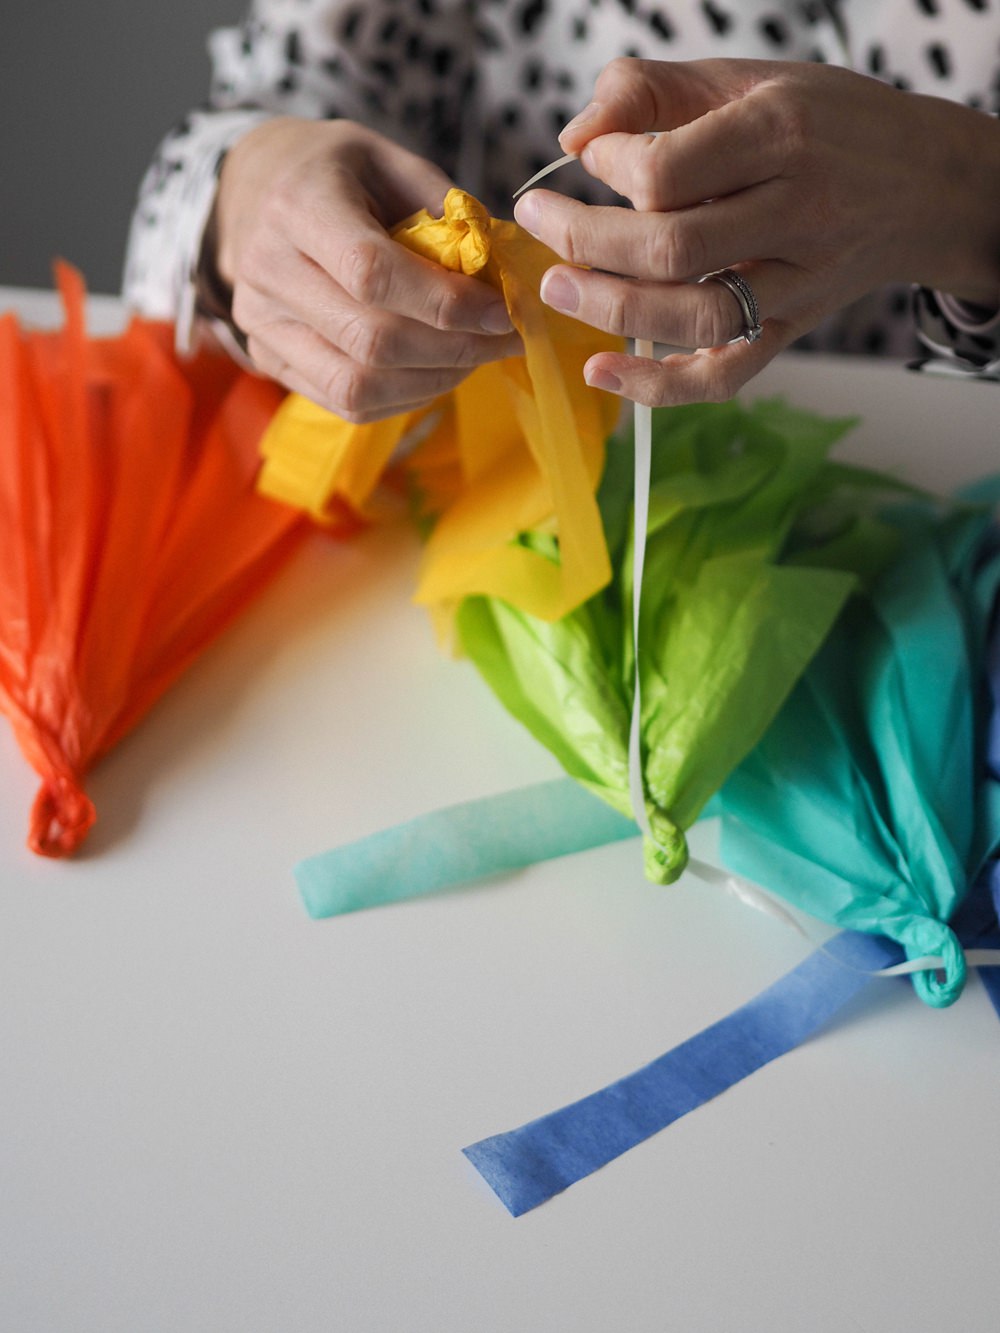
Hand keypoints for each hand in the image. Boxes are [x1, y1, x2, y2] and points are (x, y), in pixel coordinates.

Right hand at [207, 118, 519, 422]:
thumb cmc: (334, 173)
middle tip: (504, 340)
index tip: (502, 311)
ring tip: (474, 357)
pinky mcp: (268, 358)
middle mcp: (268, 268)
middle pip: (371, 339)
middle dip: (454, 349)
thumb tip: (501, 271)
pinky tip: (436, 373)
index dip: (445, 302)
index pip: (372, 273)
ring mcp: (261, 322)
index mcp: (298, 204)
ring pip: (358, 385)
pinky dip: (404, 397)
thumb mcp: (387, 159)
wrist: (253, 191)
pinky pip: (346, 403)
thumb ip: (441, 208)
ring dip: (433, 381)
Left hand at [513, 57, 999, 405]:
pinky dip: (658, 387)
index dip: (609, 166)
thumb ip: (654, 89)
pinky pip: (723, 376)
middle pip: (672, 249)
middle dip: (585, 240)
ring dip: (611, 310)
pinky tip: (600, 374)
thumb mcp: (746, 77)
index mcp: (781, 135)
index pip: (668, 171)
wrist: (923, 184)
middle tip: (537, 221)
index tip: (591, 156)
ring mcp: (796, 284)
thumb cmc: (827, 124)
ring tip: (555, 289)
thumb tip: (576, 137)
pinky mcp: (789, 331)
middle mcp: (795, 213)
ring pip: (695, 316)